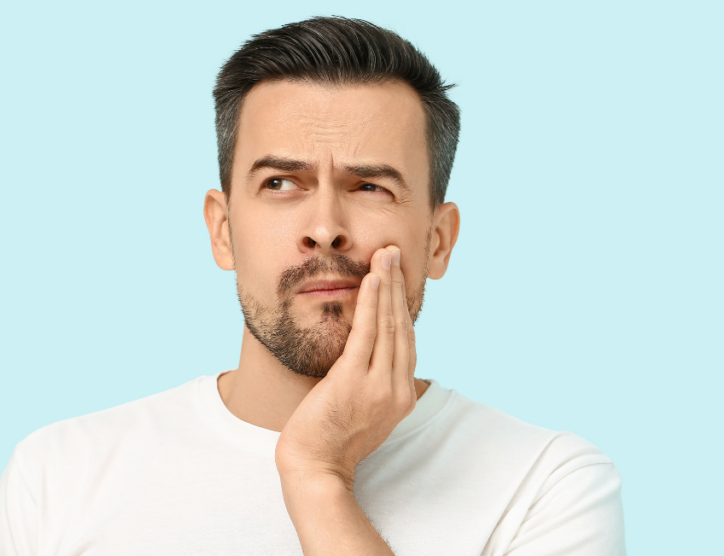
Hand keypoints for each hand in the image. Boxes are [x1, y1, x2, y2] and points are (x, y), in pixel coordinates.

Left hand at [275, 245, 417, 487]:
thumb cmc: (330, 441)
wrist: (316, 468)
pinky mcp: (354, 381)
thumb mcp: (363, 411)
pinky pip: (366, 334)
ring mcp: (378, 386)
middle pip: (403, 327)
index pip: (407, 341)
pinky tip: (370, 282)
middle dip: (398, 287)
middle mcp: (397, 389)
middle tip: (394, 254)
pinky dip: (371, 305)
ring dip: (387, 287)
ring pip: (389, 325)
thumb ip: (372, 384)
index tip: (397, 278)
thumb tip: (366, 357)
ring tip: (384, 257)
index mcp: (402, 396)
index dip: (403, 306)